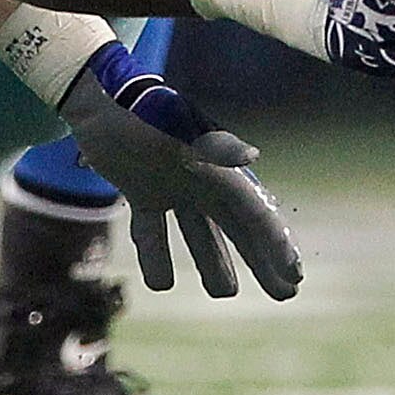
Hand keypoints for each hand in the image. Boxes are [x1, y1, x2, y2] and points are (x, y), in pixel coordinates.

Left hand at [59, 42, 301, 300]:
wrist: (100, 101)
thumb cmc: (144, 111)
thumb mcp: (180, 126)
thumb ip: (215, 144)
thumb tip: (252, 158)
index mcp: (217, 168)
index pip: (255, 212)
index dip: (276, 243)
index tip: (294, 274)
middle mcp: (201, 180)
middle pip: (238, 228)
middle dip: (263, 260)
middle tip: (286, 293)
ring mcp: (172, 187)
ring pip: (199, 234)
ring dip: (213, 263)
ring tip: (225, 292)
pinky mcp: (143, 191)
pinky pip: (153, 231)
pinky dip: (156, 255)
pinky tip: (161, 283)